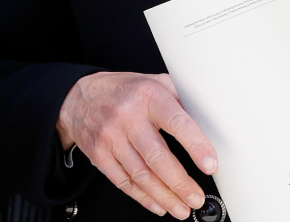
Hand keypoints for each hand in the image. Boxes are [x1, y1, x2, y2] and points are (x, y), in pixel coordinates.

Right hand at [57, 71, 216, 219]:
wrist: (79, 97)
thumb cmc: (122, 91)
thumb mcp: (151, 82)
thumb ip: (177, 98)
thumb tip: (207, 120)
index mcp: (147, 95)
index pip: (176, 121)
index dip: (195, 145)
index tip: (210, 165)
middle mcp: (127, 115)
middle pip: (158, 158)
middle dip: (181, 184)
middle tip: (196, 197)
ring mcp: (110, 136)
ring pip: (142, 175)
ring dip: (166, 197)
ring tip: (182, 207)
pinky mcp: (99, 153)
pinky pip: (124, 182)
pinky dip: (144, 198)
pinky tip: (158, 204)